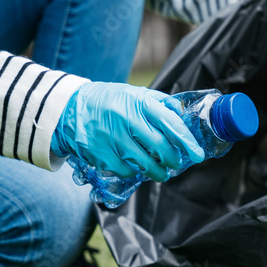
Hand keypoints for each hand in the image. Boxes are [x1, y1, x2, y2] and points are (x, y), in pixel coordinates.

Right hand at [51, 83, 204, 181]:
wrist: (68, 108)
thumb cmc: (108, 101)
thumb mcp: (134, 93)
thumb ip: (159, 103)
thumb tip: (182, 115)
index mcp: (139, 102)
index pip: (170, 123)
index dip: (187, 141)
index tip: (198, 155)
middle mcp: (126, 119)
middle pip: (160, 147)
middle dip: (174, 160)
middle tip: (176, 164)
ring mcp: (112, 138)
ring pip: (144, 163)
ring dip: (157, 172)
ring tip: (161, 172)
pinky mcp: (100, 154)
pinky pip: (126, 170)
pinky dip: (134, 172)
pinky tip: (135, 167)